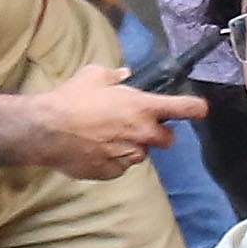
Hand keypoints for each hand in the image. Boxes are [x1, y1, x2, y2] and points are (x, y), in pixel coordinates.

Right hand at [22, 62, 206, 179]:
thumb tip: (125, 75)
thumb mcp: (94, 75)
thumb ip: (115, 75)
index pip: (184, 108)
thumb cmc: (72, 99)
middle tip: (137, 125)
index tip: (200, 109)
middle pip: (168, 139)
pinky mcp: (114, 172)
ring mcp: (129, 156)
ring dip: (133, 146)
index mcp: (143, 107)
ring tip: (107, 136)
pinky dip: (114, 159)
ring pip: (142, 153)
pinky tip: (95, 149)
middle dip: (157, 132)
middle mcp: (142, 134)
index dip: (195, 108)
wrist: (46, 130)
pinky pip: (121, 166)